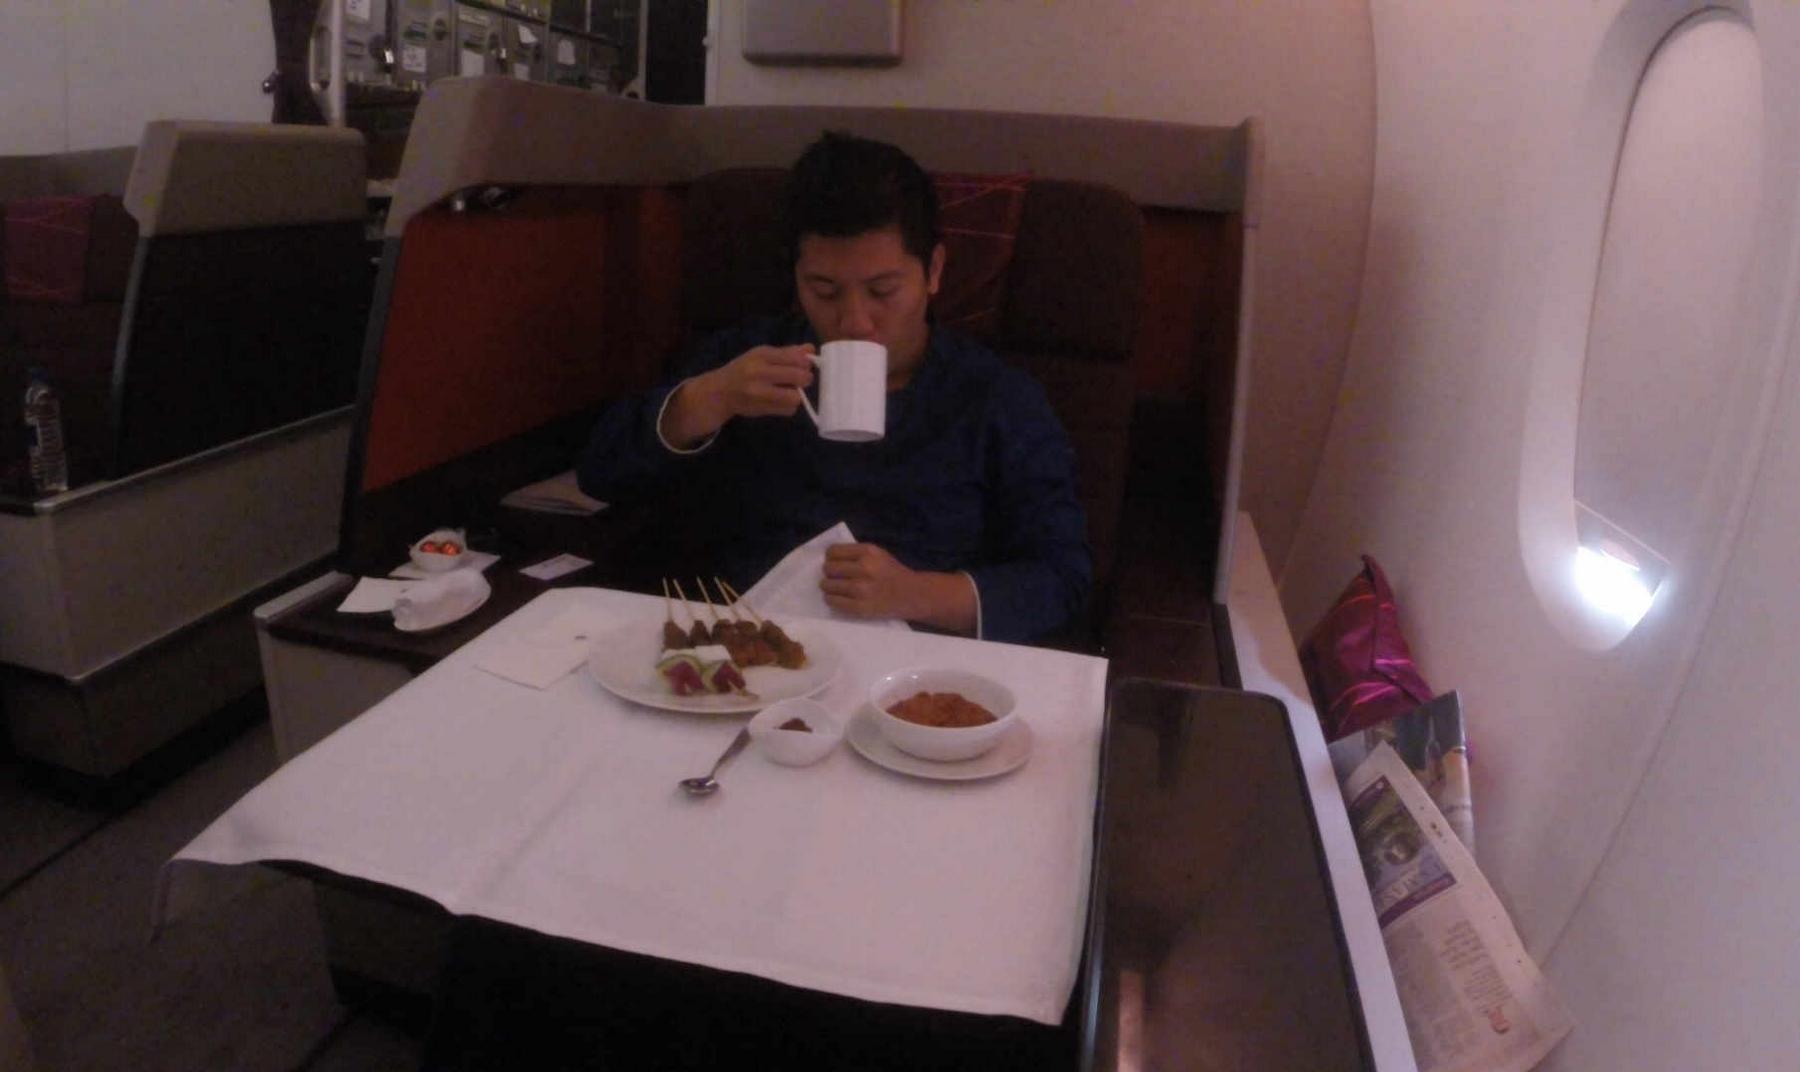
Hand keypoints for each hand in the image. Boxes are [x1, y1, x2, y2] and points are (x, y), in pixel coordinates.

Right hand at [661, 344, 814, 446]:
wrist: (719, 392)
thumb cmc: (744, 370)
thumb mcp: (762, 355)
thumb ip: (787, 352)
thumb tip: (811, 349)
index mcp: (762, 355)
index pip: (797, 358)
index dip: (806, 363)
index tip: (804, 365)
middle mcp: (759, 372)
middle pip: (800, 377)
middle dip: (805, 379)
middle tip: (800, 380)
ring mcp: (759, 393)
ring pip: (795, 397)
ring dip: (797, 395)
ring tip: (790, 391)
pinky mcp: (761, 409)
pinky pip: (788, 410)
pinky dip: (788, 406)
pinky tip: (779, 401)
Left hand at [821, 543, 976, 633]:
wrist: (913, 595)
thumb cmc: (893, 573)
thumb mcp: (878, 555)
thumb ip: (856, 554)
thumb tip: (828, 559)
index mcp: (868, 552)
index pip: (833, 551)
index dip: (830, 558)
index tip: (833, 563)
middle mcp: (864, 568)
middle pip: (829, 568)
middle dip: (829, 573)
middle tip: (834, 577)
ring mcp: (861, 589)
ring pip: (828, 585)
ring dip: (828, 587)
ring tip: (834, 589)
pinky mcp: (860, 607)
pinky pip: (834, 601)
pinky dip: (831, 600)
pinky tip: (836, 598)